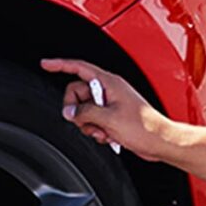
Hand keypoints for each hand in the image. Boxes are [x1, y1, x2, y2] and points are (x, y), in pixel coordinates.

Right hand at [40, 58, 171, 161]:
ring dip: (88, 123)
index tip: (45, 64)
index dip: (60, 65)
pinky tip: (108, 135)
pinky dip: (96, 129)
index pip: (79, 67)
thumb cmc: (144, 127)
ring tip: (102, 131)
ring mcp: (111, 103)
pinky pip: (93, 119)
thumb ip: (84, 112)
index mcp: (109, 82)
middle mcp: (109, 90)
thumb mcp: (108, 119)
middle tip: (86, 122)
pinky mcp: (113, 116)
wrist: (159, 141)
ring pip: (84, 109)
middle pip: (77, 93)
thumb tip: (69, 111)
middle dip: (77, 110)